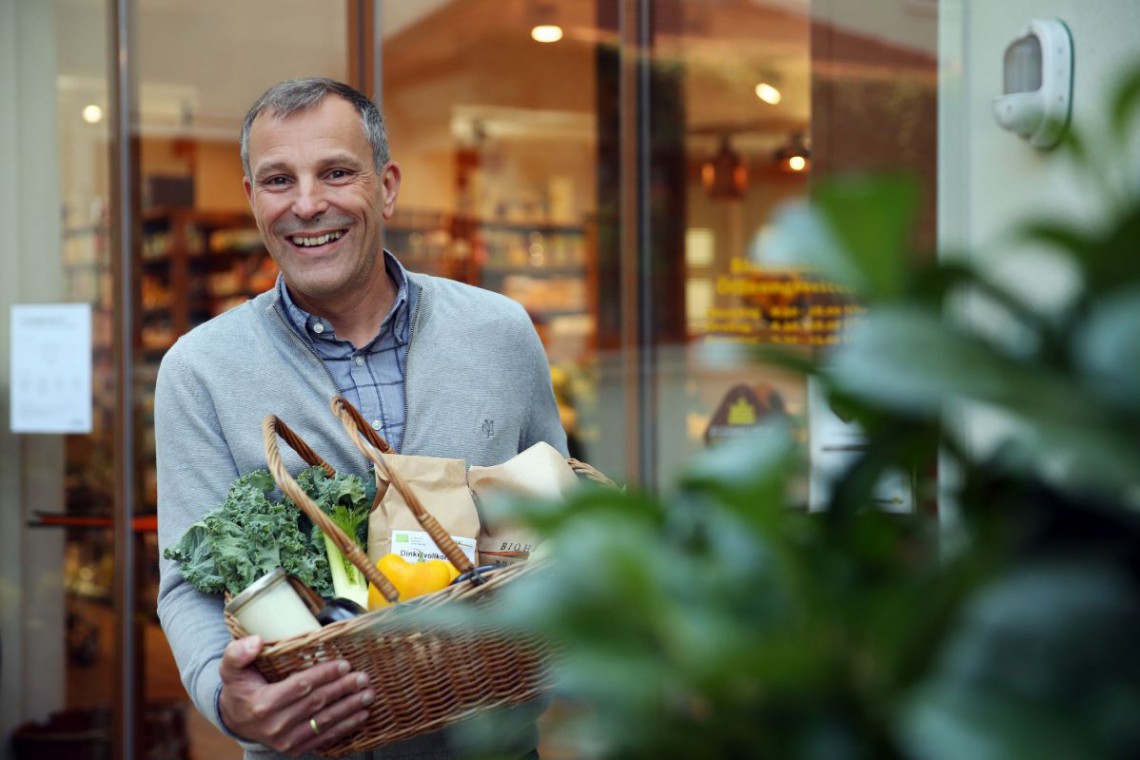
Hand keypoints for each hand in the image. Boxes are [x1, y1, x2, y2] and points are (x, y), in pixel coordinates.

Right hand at [218, 635, 373, 755]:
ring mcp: (285, 740)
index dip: (324, 675)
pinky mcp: (294, 749)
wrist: (235, 719)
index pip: (300, 686)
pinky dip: (345, 727)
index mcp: (262, 703)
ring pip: (324, 722)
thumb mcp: (230, 667)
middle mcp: (275, 725)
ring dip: (349, 708)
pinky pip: (324, 738)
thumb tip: (256, 641)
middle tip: (363, 677)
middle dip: (342, 689)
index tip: (344, 664)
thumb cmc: (238, 688)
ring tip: (368, 695)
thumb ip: (237, 652)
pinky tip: (361, 716)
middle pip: (316, 704)